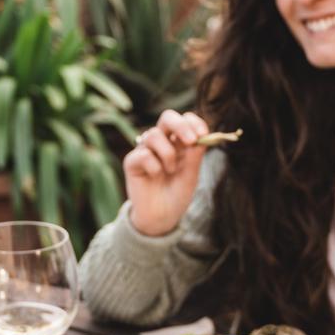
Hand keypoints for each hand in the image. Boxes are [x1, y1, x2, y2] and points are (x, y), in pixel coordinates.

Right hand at [124, 110, 210, 236]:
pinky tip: (155, 177)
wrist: (161, 217)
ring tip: (170, 171)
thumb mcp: (191, 174)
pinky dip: (154, 167)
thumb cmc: (177, 194)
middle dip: (180, 126)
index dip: (194, 122)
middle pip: (167, 117)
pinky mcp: (132, 161)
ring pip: (153, 134)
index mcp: (179, 142)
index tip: (202, 135)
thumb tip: (202, 137)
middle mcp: (161, 142)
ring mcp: (145, 150)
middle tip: (191, 141)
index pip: (185, 120)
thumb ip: (195, 155)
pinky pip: (143, 154)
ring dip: (167, 154)